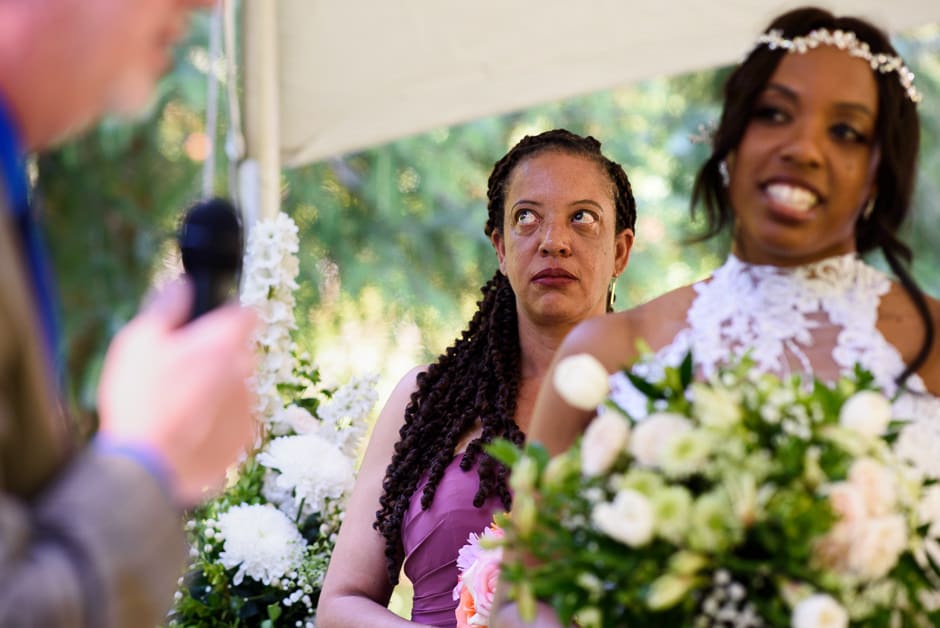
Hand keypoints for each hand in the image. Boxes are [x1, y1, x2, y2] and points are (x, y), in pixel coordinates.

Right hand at [97, 279, 258, 505]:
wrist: (146, 464)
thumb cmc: (140, 398)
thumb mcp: (139, 340)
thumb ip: (167, 306)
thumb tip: (182, 284)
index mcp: (223, 343)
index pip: (248, 313)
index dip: (230, 315)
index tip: (211, 323)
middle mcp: (245, 371)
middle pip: (241, 352)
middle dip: (220, 355)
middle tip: (183, 368)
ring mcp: (247, 406)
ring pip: (238, 386)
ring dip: (219, 388)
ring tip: (180, 403)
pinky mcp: (243, 437)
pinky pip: (235, 418)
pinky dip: (219, 419)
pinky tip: (189, 426)